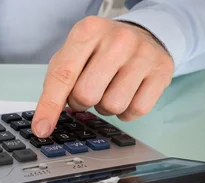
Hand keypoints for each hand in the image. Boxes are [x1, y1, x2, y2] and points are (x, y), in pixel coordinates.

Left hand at [32, 17, 173, 137]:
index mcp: (88, 31)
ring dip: (105, 107)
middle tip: (88, 90)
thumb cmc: (98, 51)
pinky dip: (126, 112)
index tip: (42, 129)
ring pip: (113, 105)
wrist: (142, 35)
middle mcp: (118, 39)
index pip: (63, 75)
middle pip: (87, 95)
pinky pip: (136, 110)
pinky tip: (126, 94)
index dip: (49, 107)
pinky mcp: (162, 70)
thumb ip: (55, 85)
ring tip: (108, 89)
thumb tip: (43, 125)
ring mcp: (143, 54)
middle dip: (81, 102)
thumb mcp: (71, 56)